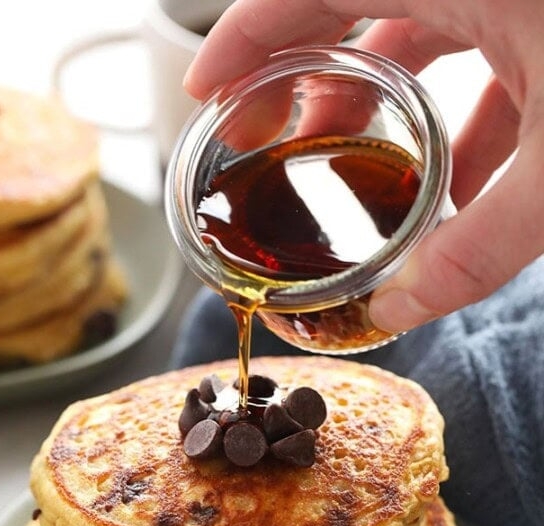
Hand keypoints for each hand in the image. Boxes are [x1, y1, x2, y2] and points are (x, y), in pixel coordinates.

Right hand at [184, 0, 543, 332]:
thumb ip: (481, 245)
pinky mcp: (536, 10)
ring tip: (343, 168)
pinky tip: (452, 175)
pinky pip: (472, 42)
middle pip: (348, 4)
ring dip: (372, 97)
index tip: (203, 88)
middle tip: (266, 141)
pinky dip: (448, 105)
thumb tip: (401, 308)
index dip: (242, 33)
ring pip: (411, 25)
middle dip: (297, 76)